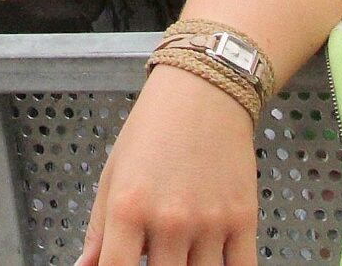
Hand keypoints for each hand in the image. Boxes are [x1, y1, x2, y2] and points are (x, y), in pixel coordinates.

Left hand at [78, 65, 258, 264]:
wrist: (203, 93)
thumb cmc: (154, 128)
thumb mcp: (113, 173)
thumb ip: (99, 229)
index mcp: (129, 207)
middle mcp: (170, 219)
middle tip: (157, 254)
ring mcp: (209, 223)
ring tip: (180, 250)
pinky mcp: (243, 220)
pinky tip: (214, 261)